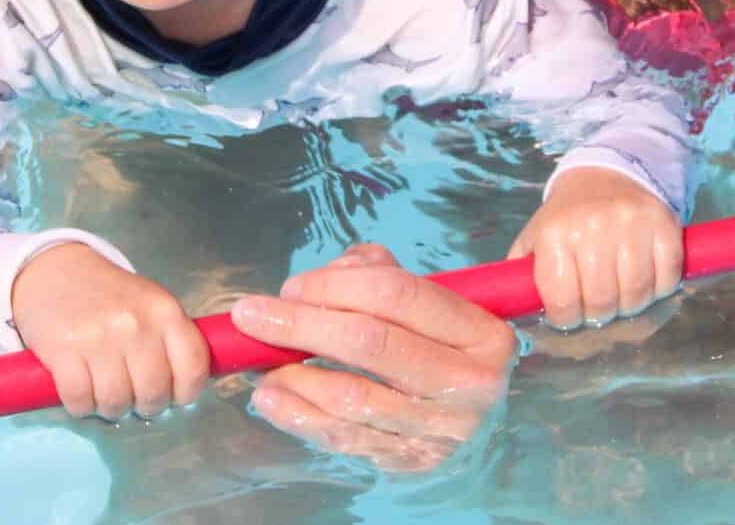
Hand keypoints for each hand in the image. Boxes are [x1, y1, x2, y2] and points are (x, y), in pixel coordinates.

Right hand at [9, 243, 210, 421]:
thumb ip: (170, 341)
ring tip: (106, 394)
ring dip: (112, 409)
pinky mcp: (63, 351)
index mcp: (165, 311)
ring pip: (116, 403)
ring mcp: (98, 338)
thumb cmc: (109, 295)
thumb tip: (183, 390)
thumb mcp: (151, 305)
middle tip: (135, 398)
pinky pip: (80, 402)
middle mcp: (135, 324)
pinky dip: (81, 407)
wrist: (56, 271)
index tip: (174, 397)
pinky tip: (82, 392)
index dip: (186, 394)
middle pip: (154, 394)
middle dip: (146, 406)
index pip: (193, 369)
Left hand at [229, 244, 516, 472]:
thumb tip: (324, 277)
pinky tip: (271, 398)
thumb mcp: (429, 300)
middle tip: (253, 316)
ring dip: (295, 375)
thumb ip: (380, 273)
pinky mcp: (413, 461)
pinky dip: (300, 416)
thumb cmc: (442, 344)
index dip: (334, 286)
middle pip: (371, 342)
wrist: (474, 415)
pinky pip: (346, 438)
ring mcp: (442, 429)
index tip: (290, 287)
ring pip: (354, 396)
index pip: (396, 294)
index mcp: (482, 332)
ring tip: (259, 360)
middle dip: (302, 324)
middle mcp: (470, 383)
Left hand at [509, 167, 683, 328]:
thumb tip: (516, 313)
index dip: (566, 319)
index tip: (569, 314)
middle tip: (597, 307)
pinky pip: (667, 279)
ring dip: (629, 306)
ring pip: (637, 294)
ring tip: (620, 296)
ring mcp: (632, 224)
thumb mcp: (535, 239)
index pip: (563, 302)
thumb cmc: (567, 217)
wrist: (606, 175)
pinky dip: (659, 290)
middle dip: (599, 315)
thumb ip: (522, 277)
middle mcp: (593, 226)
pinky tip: (645, 280)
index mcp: (555, 233)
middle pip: (602, 302)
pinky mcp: (663, 225)